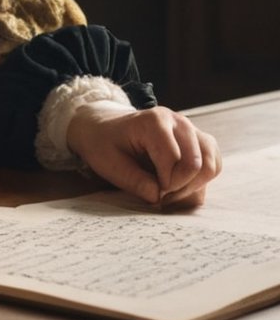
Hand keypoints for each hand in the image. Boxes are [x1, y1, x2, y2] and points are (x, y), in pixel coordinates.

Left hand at [65, 102, 221, 206]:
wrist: (106, 128)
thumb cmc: (106, 144)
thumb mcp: (109, 164)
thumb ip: (134, 181)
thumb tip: (159, 198)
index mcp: (154, 121)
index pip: (175, 161)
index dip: (165, 185)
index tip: (151, 194)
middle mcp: (178, 122)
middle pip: (197, 164)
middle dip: (180, 188)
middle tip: (160, 197)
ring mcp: (192, 130)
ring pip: (211, 165)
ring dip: (193, 187)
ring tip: (170, 193)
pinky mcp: (199, 142)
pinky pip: (213, 166)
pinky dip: (201, 182)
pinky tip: (180, 186)